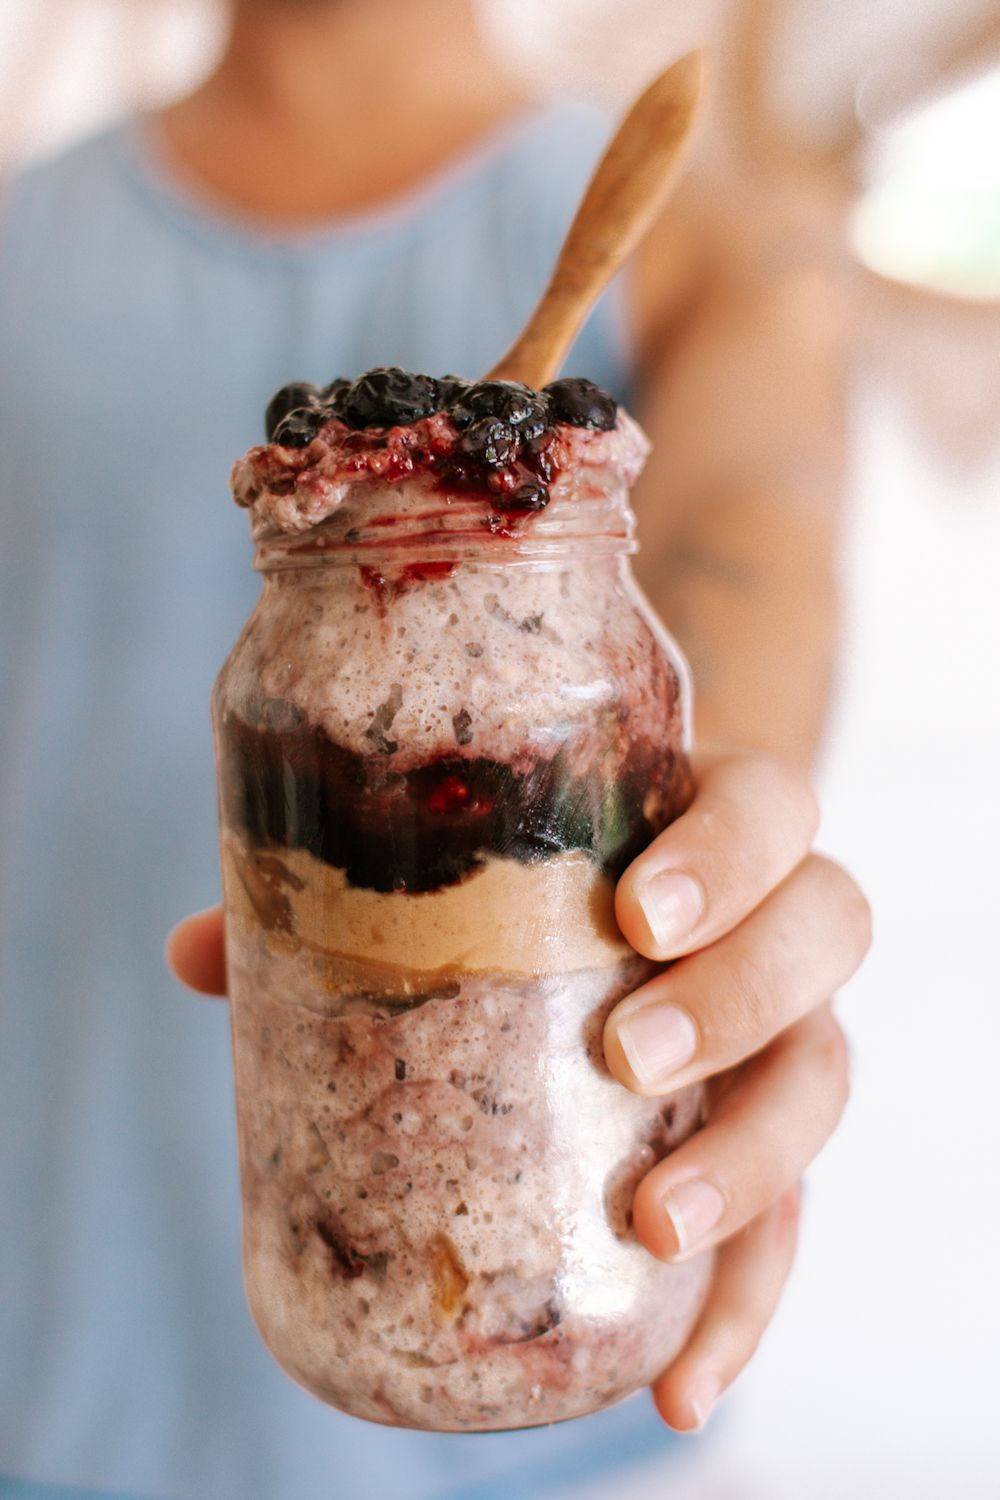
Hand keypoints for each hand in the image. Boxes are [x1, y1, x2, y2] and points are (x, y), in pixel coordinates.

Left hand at [167, 753, 869, 1435]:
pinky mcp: (768, 1139)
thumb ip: (349, 890)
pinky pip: (790, 1223)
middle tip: (624, 1052)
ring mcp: (783, 1029)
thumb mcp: (481, 862)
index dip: (729, 854)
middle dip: (737, 996)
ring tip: (653, 1218)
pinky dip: (742, 1307)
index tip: (637, 913)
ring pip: (821, 1077)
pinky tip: (680, 1386)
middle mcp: (771, 922)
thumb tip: (197, 953)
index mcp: (706, 825)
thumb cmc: (553, 873)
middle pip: (825, 933)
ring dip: (755, 1158)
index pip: (770, 809)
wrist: (653, 896)